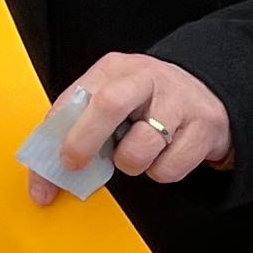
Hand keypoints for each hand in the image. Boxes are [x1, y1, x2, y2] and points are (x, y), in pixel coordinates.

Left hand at [33, 54, 234, 204]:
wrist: (208, 93)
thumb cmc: (146, 103)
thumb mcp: (110, 101)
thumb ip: (75, 131)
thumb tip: (44, 183)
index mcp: (115, 69)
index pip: (74, 98)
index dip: (56, 135)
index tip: (50, 166)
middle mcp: (146, 78)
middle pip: (107, 105)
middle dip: (84, 142)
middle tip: (77, 164)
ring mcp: (178, 100)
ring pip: (140, 148)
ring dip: (131, 164)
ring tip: (137, 151)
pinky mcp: (204, 126)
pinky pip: (170, 168)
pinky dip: (162, 171)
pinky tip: (164, 154)